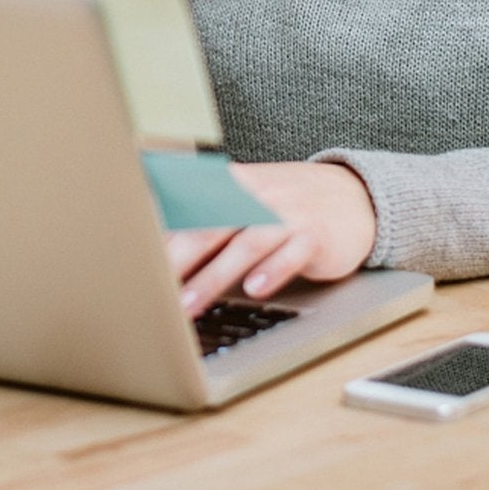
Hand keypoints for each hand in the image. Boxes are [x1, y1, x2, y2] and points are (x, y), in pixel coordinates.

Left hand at [168, 160, 376, 316]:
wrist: (355, 197)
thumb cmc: (288, 206)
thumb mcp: (249, 201)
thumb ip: (210, 218)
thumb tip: (158, 245)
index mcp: (236, 184)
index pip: (191, 206)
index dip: (162, 231)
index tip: (133, 257)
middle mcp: (259, 194)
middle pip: (212, 225)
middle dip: (177, 259)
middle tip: (150, 288)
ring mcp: (289, 213)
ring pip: (246, 244)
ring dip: (214, 276)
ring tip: (188, 305)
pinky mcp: (316, 235)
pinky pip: (292, 252)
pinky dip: (273, 270)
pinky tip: (255, 290)